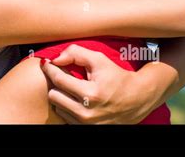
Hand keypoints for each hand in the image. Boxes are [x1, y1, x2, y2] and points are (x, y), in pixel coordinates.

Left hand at [40, 44, 160, 123]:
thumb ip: (75, 53)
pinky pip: (65, 117)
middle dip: (56, 83)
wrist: (137, 99)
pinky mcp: (86, 130)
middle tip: (63, 75)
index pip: (58, 79)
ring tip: (72, 88)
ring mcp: (86, 125)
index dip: (49, 68)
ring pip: (57, 107)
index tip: (46, 62)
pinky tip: (76, 99)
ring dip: (61, 96)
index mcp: (91, 94)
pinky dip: (67, 107)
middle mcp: (87, 113)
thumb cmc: (117, 77)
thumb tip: (55, 58)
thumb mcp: (99, 60)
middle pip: (53, 95)